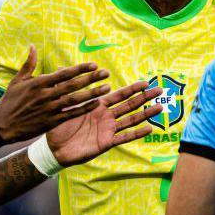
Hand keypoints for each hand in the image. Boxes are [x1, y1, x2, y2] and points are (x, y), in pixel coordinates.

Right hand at [0, 45, 111, 142]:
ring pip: (75, 100)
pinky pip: (71, 114)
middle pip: (72, 85)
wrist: (2, 126)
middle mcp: (45, 95)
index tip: (93, 64)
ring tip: (107, 87)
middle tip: (106, 72)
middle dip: (91, 78)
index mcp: (38, 83)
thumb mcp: (17, 81)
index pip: (63, 74)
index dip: (80, 69)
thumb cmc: (10, 101)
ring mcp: (49, 109)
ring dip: (92, 93)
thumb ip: (28, 64)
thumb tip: (32, 46)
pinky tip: (97, 103)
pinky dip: (84, 109)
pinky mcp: (51, 122)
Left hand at [46, 81, 163, 165]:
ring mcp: (108, 130)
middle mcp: (107, 116)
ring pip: (131, 120)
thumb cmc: (59, 124)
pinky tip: (149, 129)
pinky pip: (124, 137)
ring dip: (145, 114)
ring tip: (160, 107)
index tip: (146, 82)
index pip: (120, 94)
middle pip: (130, 105)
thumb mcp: (63, 103)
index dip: (133, 89)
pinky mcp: (106, 143)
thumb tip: (61, 67)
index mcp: (99, 105)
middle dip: (144, 97)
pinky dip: (136, 133)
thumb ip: (66, 86)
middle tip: (160, 90)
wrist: (54, 147)